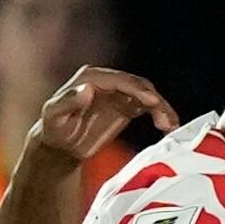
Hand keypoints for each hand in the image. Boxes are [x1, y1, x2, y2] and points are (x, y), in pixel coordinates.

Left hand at [27, 67, 178, 165]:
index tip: (151, 102)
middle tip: (165, 119)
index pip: (119, 80)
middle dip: (154, 100)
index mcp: (91, 77)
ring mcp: (119, 93)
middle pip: (137, 85)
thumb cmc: (54, 129)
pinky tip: (168, 126)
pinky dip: (160, 115)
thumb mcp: (54, 115)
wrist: (60, 145)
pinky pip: (148, 107)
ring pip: (146, 95)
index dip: (137, 90)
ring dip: (161, 108)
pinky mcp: (127, 107)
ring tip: (170, 125)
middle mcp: (108, 81)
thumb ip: (68, 101)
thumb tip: (88, 89)